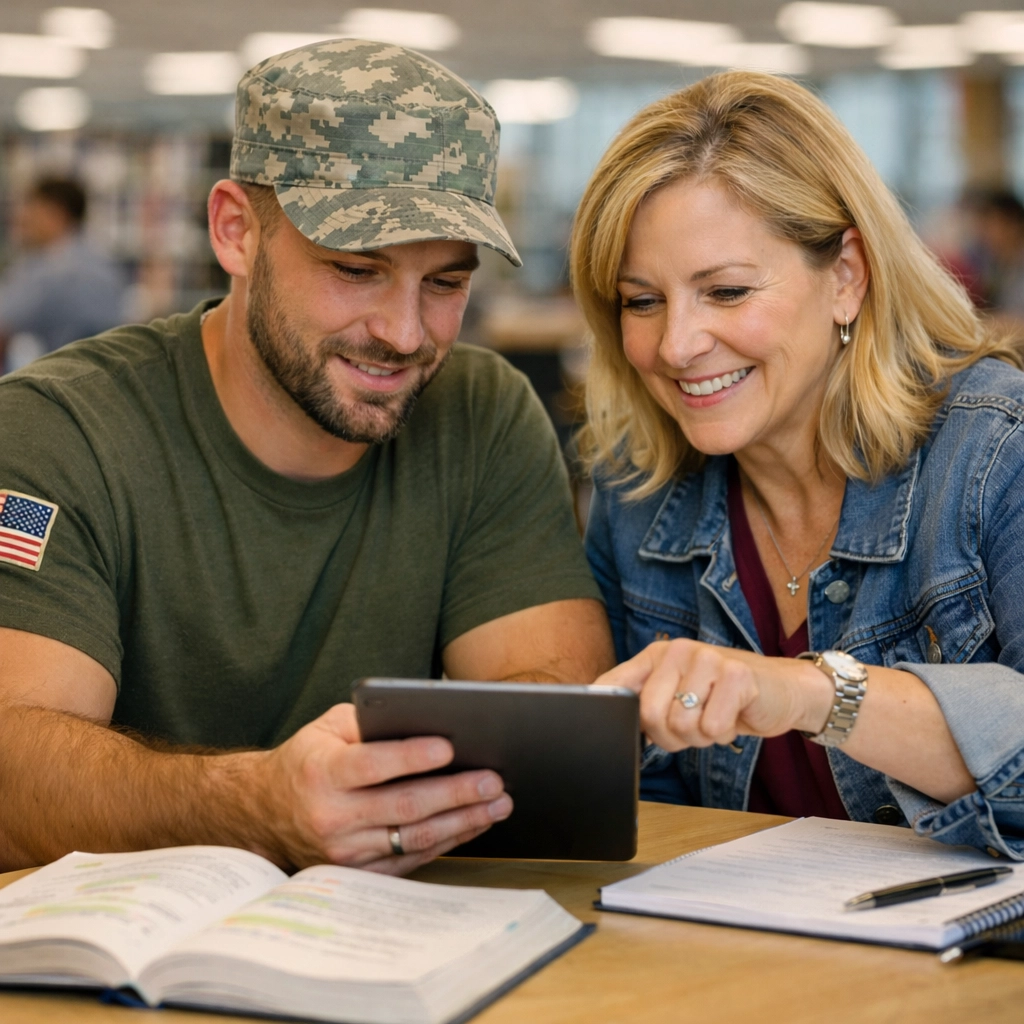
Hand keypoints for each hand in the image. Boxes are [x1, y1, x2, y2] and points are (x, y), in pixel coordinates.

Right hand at [255, 703, 512, 872]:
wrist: (265, 813)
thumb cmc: (309, 760)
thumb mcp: (327, 728)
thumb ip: (370, 722)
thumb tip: (425, 721)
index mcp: (323, 773)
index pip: (374, 765)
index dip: (413, 756)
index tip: (449, 747)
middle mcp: (333, 816)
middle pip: (405, 805)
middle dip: (456, 792)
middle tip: (493, 779)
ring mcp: (346, 852)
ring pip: (415, 837)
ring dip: (463, 821)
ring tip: (498, 803)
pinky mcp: (360, 873)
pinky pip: (412, 859)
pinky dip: (448, 841)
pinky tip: (474, 823)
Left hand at [597, 640, 831, 751]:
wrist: (782, 690)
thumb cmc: (723, 698)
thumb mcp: (679, 696)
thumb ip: (645, 703)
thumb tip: (606, 721)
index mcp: (656, 655)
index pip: (614, 683)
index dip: (604, 710)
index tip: (599, 729)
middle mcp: (678, 651)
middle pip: (649, 714)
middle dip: (670, 737)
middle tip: (692, 728)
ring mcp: (707, 659)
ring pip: (682, 724)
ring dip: (700, 737)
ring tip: (715, 718)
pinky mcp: (736, 675)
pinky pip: (712, 727)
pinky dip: (723, 734)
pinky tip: (734, 716)